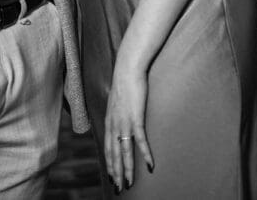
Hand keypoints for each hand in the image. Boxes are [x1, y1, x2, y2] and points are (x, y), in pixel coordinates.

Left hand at [104, 61, 153, 191]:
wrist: (127, 69)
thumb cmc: (124, 82)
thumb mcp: (116, 100)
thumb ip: (117, 112)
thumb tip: (120, 118)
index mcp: (109, 121)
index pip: (107, 147)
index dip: (110, 163)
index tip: (112, 176)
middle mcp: (114, 124)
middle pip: (114, 154)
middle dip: (116, 173)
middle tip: (119, 188)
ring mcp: (124, 122)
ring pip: (125, 152)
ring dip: (127, 170)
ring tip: (129, 184)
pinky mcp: (136, 118)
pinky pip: (140, 141)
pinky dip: (145, 154)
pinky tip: (149, 166)